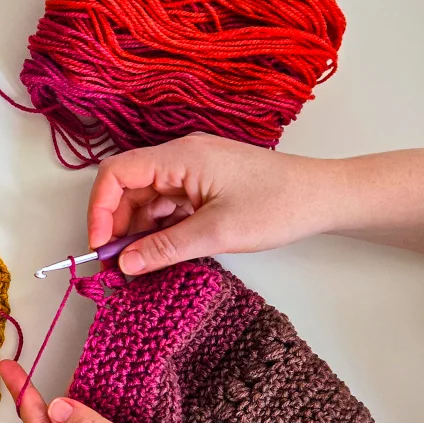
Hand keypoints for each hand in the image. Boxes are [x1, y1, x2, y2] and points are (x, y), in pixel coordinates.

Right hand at [88, 133, 346, 274]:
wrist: (324, 197)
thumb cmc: (279, 205)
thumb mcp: (216, 233)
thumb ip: (165, 248)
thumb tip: (125, 264)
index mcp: (181, 157)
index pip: (116, 173)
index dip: (99, 210)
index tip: (100, 246)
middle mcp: (182, 158)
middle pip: (127, 187)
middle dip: (114, 224)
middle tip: (117, 263)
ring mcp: (192, 171)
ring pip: (145, 198)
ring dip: (135, 230)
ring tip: (138, 264)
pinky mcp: (203, 186)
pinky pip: (166, 205)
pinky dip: (157, 229)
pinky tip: (159, 252)